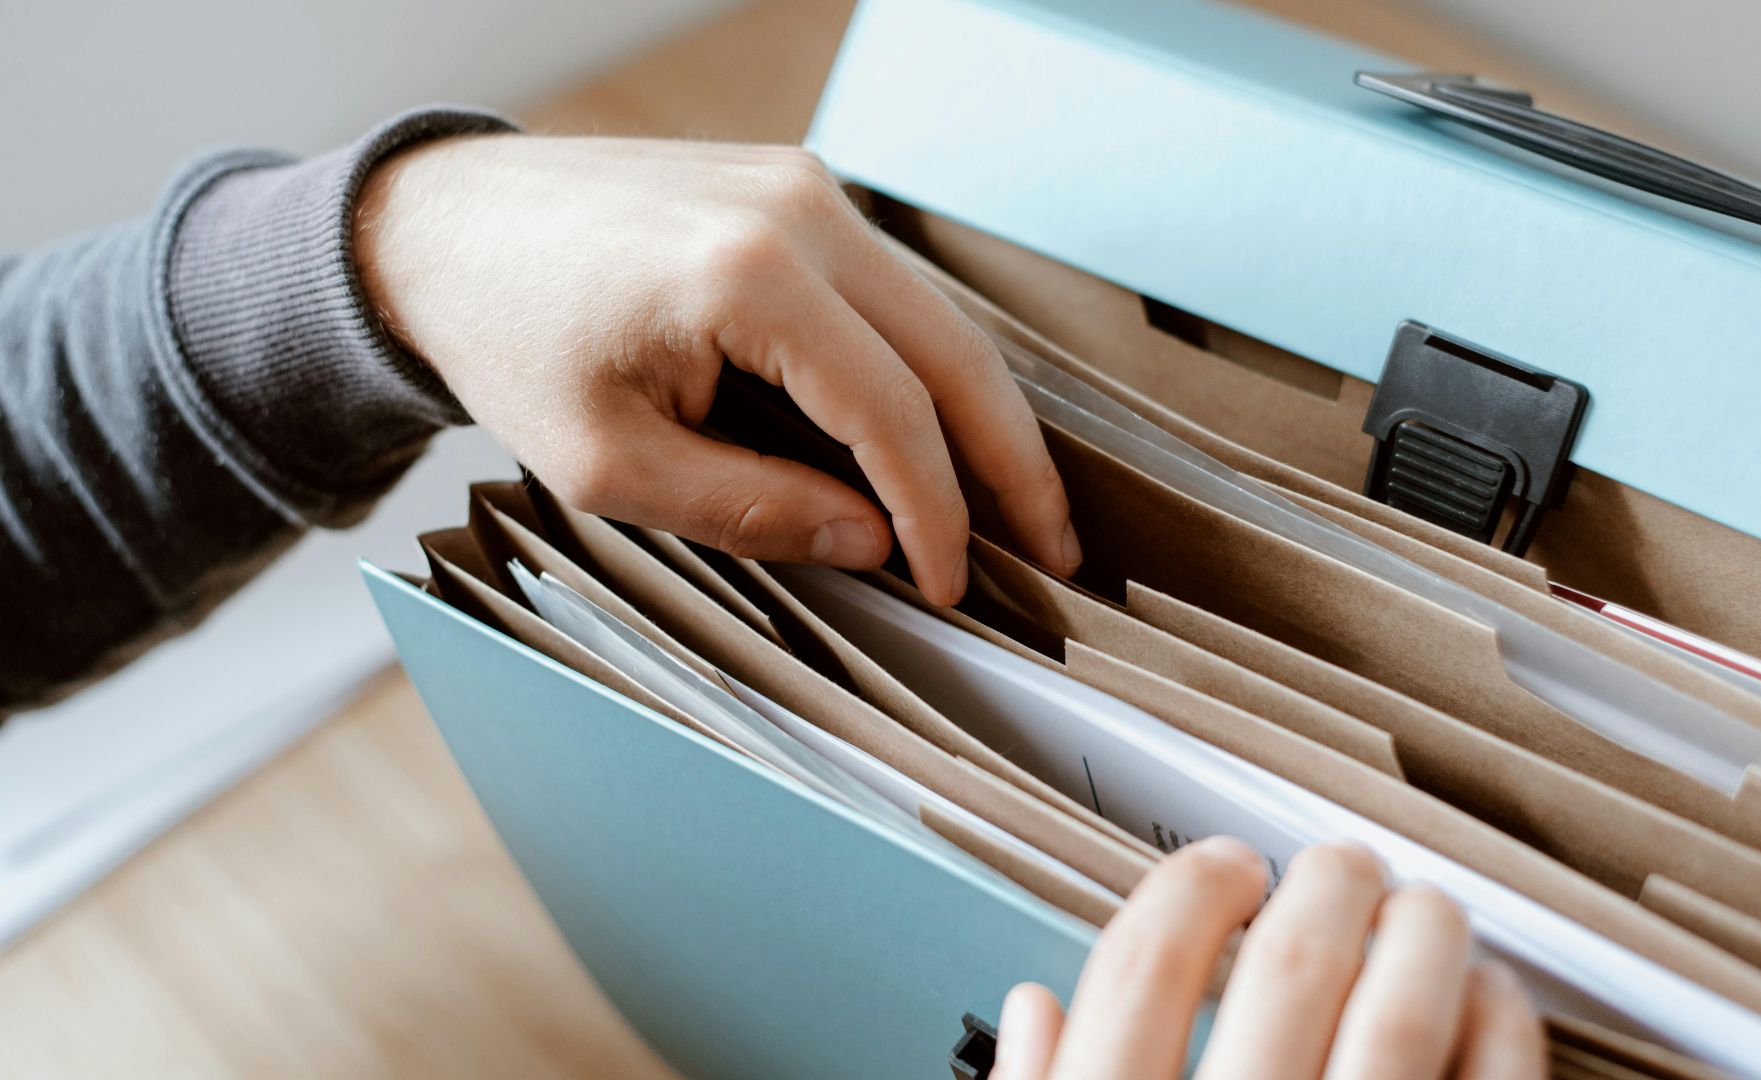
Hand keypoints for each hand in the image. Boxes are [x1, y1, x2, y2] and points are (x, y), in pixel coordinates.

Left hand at [352, 135, 1079, 603]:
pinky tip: (942, 431)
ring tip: (1017, 503)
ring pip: (939, 317)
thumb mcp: (612, 464)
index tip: (951, 583)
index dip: (937, 514)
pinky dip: (927, 366)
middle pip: (956, 353)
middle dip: (1013, 463)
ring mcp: (803, 188)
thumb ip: (755, 507)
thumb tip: (873, 541)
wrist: (439, 227)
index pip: (894, 413)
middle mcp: (798, 211)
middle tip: (1056, 550)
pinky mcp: (793, 190)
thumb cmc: (507, 339)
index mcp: (750, 276)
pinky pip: (891, 290)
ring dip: (982, 414)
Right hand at [992, 839, 1545, 1079]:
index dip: (1187, 892)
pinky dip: (1501, 1028)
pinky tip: (1491, 999)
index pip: (1141, 974)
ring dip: (1421, 939)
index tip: (1224, 868)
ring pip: (1399, 1024)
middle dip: (1322, 889)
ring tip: (1424, 909)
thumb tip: (1034, 1013)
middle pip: (1287, 973)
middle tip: (1338, 868)